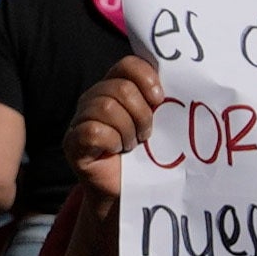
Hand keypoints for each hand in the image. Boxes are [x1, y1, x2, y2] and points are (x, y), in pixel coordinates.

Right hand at [64, 44, 165, 198]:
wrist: (128, 190)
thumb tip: (183, 82)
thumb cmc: (146, 154)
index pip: (128, 65)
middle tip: (146, 134)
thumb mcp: (157, 122)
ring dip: (128, 131)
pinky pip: (94, 131)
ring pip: (107, 108)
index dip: (147, 79)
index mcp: (115, 86)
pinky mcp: (72, 141)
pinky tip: (116, 151)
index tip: (160, 100)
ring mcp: (80, 118)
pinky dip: (112, 142)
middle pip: (121, 88)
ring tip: (131, 145)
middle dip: (142, 114)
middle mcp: (94, 97)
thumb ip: (161, 100)